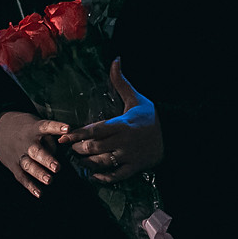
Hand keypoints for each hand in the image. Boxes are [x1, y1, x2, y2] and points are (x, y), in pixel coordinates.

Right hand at [0, 110, 69, 197]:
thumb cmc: (26, 130)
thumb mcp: (36, 126)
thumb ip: (49, 139)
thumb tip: (59, 153)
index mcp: (33, 129)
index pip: (45, 127)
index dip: (56, 127)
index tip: (67, 129)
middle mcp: (25, 142)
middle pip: (35, 151)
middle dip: (46, 159)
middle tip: (57, 167)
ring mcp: (18, 155)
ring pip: (28, 165)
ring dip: (39, 173)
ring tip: (49, 180)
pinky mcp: (13, 166)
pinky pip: (22, 177)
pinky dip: (30, 186)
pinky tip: (39, 194)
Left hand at [57, 58, 163, 181]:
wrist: (174, 135)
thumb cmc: (150, 116)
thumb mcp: (136, 98)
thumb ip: (121, 82)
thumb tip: (116, 60)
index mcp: (122, 124)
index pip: (95, 130)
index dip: (77, 135)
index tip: (63, 137)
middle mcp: (124, 141)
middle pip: (95, 148)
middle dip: (79, 149)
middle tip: (70, 148)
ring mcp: (129, 156)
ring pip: (103, 162)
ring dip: (87, 163)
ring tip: (78, 160)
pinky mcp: (135, 167)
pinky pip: (116, 176)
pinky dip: (103, 178)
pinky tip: (93, 175)